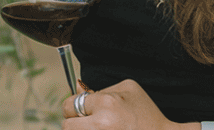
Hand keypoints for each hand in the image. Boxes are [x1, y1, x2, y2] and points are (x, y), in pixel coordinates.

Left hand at [58, 80, 174, 129]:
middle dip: (75, 123)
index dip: (74, 107)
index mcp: (106, 103)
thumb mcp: (128, 89)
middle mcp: (101, 124)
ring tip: (99, 128)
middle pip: (67, 126)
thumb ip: (101, 89)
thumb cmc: (146, 113)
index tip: (82, 111)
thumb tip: (77, 87)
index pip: (70, 104)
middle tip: (89, 123)